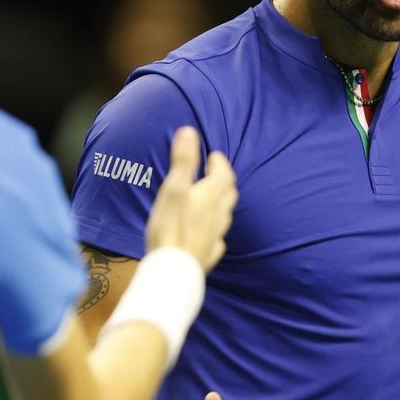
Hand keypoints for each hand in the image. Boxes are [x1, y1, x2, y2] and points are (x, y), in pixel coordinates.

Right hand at [144, 127, 237, 271]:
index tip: (214, 156)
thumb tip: (189, 131)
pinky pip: (216, 239)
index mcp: (211, 196)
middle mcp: (218, 215)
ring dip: (221, 203)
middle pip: (228, 194)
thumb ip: (183, 160)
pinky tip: (207, 233)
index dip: (220, 163)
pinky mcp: (208, 254)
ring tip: (212, 199)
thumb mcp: (174, 187)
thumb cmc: (171, 226)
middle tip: (215, 173)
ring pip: (224, 216)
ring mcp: (215, 236)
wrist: (173, 269)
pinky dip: (214, 229)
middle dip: (224, 181)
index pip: (224, 174)